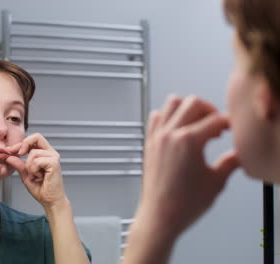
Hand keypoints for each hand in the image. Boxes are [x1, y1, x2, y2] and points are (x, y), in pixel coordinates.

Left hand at [5, 133, 66, 208]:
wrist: (50, 201)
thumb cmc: (41, 189)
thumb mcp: (25, 175)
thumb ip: (18, 165)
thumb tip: (9, 156)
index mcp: (45, 154)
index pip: (34, 139)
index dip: (21, 143)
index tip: (11, 150)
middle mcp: (51, 153)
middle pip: (37, 137)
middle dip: (24, 144)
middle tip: (19, 154)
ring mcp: (54, 157)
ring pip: (33, 152)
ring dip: (29, 166)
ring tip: (35, 176)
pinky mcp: (54, 163)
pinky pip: (37, 161)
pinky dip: (34, 170)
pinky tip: (40, 177)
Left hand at [137, 95, 239, 236]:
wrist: (160, 216)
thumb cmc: (184, 203)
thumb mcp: (216, 182)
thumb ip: (230, 162)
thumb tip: (239, 154)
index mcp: (189, 140)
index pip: (215, 119)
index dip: (229, 122)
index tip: (232, 128)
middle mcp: (170, 134)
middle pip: (194, 102)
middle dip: (210, 110)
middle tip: (217, 126)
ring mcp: (157, 137)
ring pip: (172, 103)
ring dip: (188, 108)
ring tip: (198, 123)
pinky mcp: (149, 143)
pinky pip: (156, 117)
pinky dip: (168, 116)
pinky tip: (177, 129)